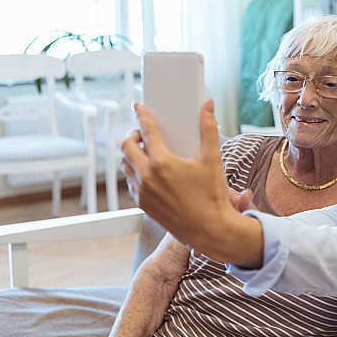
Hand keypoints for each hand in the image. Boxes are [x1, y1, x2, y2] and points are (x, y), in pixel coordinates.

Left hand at [120, 101, 262, 265]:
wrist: (210, 230)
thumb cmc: (212, 196)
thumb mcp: (212, 159)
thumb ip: (208, 129)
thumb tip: (208, 105)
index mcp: (163, 163)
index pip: (147, 131)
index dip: (142, 116)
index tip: (138, 107)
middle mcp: (148, 177)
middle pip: (126, 147)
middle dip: (132, 135)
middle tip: (142, 132)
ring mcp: (143, 192)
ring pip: (124, 165)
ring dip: (130, 154)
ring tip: (144, 150)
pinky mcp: (143, 205)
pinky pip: (130, 182)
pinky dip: (134, 172)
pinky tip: (147, 171)